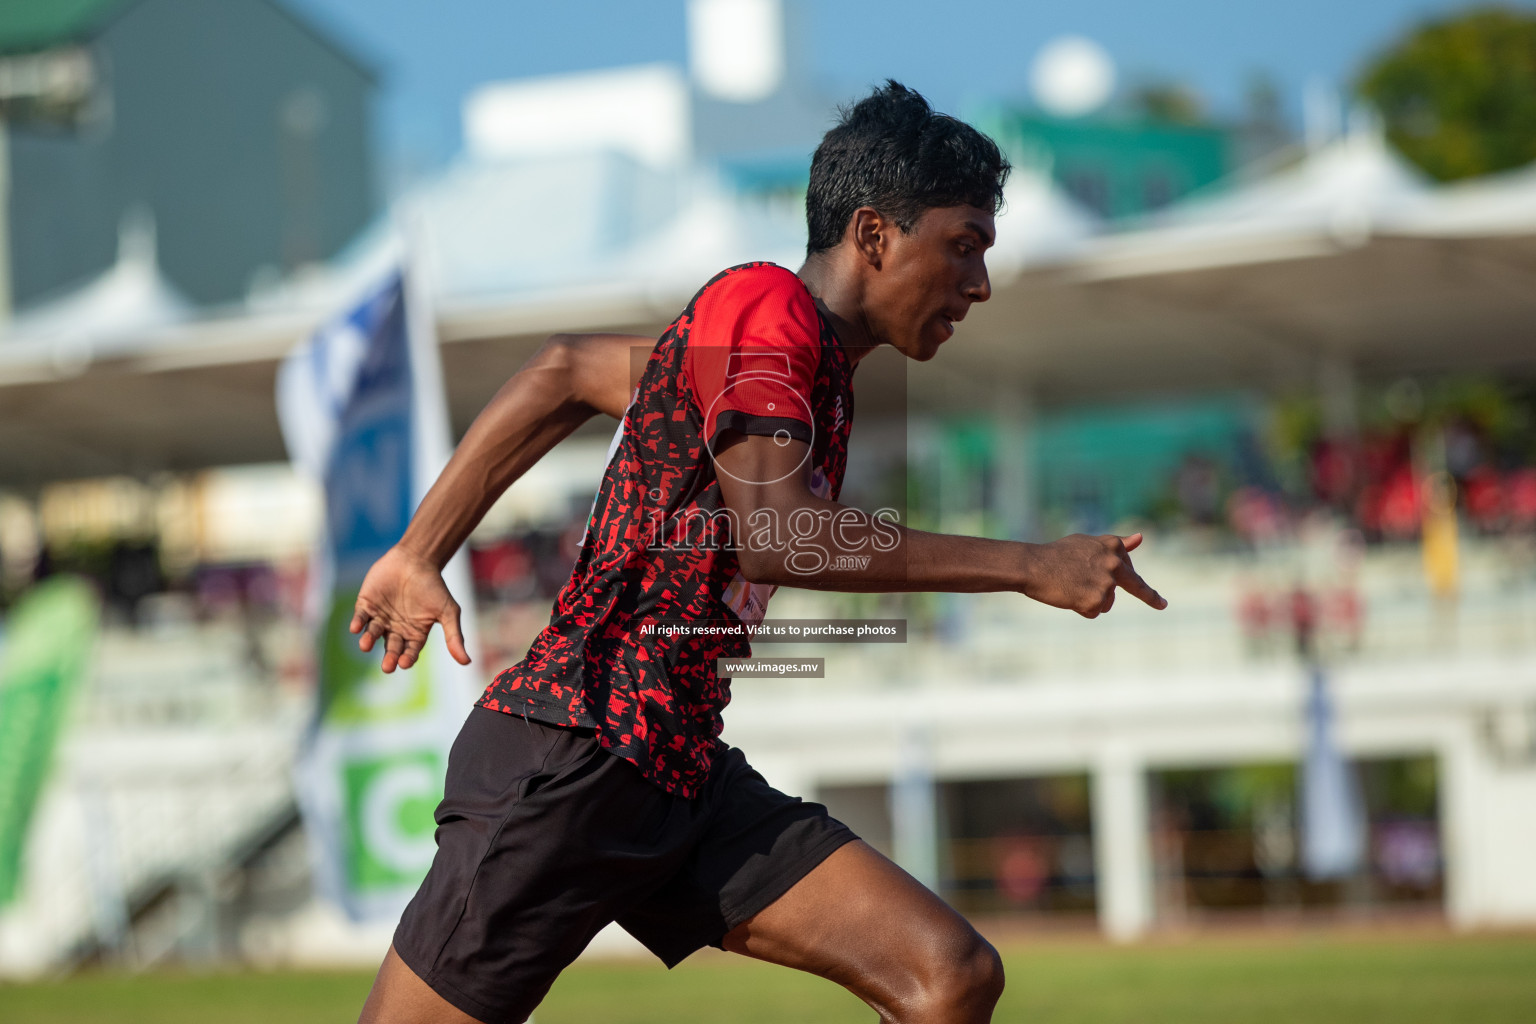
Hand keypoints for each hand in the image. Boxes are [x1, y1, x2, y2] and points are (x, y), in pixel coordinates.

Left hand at [349, 545, 470, 672]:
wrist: (417, 558)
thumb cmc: (434, 585)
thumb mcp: (448, 611)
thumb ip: (454, 636)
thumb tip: (467, 661)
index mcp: (415, 633)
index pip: (409, 652)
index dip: (407, 658)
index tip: (404, 663)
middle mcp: (396, 629)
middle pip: (391, 647)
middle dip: (389, 657)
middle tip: (387, 666)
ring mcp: (380, 617)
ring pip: (372, 634)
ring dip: (368, 640)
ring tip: (365, 646)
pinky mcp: (366, 604)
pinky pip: (360, 617)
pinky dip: (357, 623)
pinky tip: (355, 628)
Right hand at [1018, 532, 1166, 617]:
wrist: (1033, 566)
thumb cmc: (1056, 554)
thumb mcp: (1088, 544)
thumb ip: (1116, 543)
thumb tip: (1140, 537)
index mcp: (1113, 547)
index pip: (1131, 569)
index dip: (1135, 580)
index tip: (1159, 598)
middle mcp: (1114, 564)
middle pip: (1135, 586)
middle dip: (1151, 597)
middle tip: (1163, 604)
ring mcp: (1106, 583)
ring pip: (1106, 602)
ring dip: (1091, 600)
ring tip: (1070, 587)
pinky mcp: (1095, 601)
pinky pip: (1093, 612)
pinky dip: (1080, 608)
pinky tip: (1067, 596)